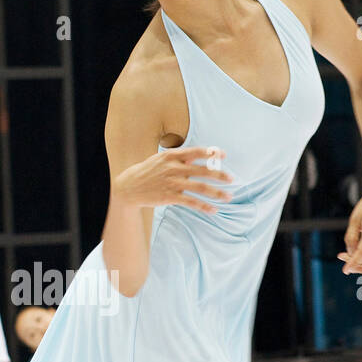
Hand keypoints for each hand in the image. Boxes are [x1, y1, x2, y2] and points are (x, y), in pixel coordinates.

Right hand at [116, 146, 233, 214]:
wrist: (128, 187)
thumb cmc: (147, 172)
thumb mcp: (160, 159)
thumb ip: (178, 158)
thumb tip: (199, 159)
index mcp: (171, 156)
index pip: (195, 152)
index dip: (211, 153)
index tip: (223, 155)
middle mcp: (173, 168)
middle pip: (202, 171)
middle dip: (220, 175)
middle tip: (232, 179)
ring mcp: (172, 183)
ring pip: (200, 188)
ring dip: (216, 193)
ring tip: (228, 197)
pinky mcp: (170, 197)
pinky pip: (191, 202)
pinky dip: (204, 206)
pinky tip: (213, 210)